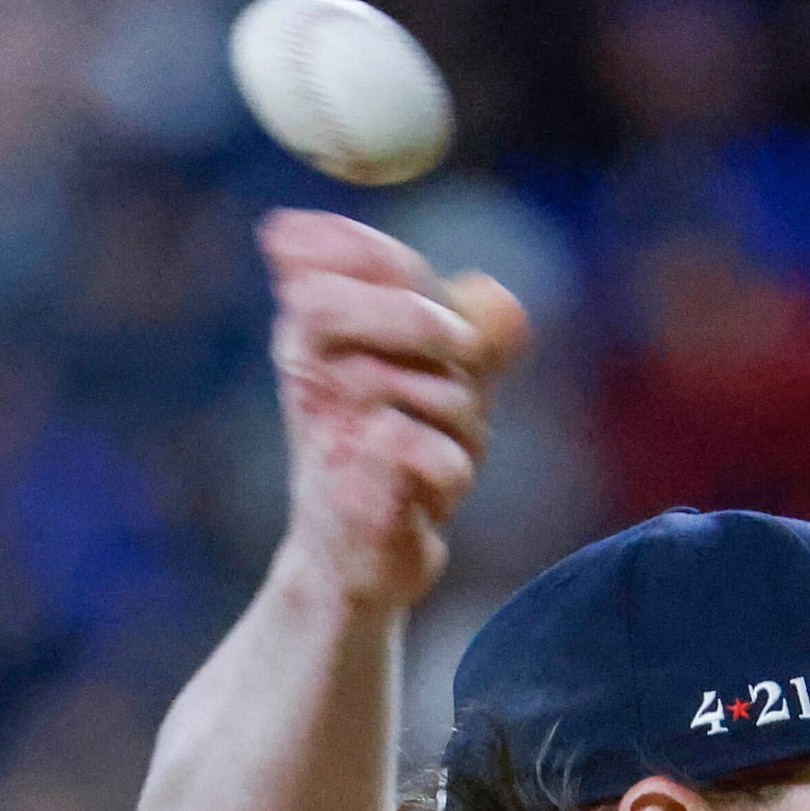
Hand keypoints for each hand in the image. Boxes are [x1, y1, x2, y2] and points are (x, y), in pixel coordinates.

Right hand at [261, 208, 530, 612]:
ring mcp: (329, 430)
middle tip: (462, 351)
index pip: (320, 253)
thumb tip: (501, 303)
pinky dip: (454, 473)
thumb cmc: (392, 458)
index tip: (411, 273)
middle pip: (386, 302)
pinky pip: (441, 454)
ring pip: (440, 390)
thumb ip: (473, 328)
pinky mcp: (357, 487)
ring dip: (464, 422)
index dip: (372, 251)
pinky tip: (427, 496)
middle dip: (439, 327)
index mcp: (308, 333)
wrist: (354, 559)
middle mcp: (308, 373)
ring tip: (437, 451)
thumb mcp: (436, 377)